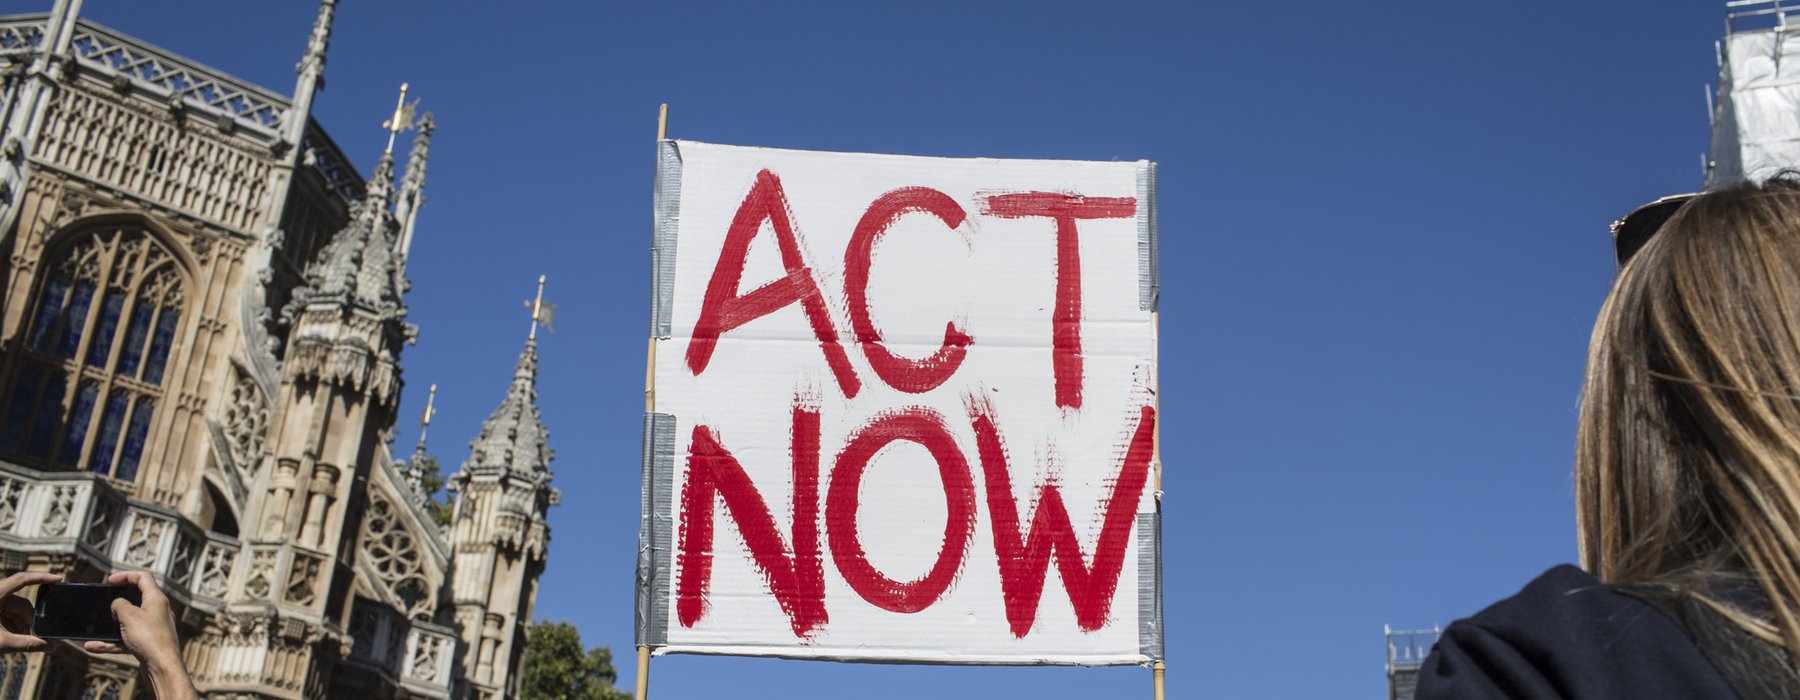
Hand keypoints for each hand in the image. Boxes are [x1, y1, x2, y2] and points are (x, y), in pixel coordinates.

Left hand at [0, 571, 59, 652]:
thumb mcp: (2, 643)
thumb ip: (29, 644)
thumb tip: (51, 646)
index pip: (22, 579)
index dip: (42, 578)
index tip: (59, 579)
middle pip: (20, 604)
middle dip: (30, 621)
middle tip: (38, 637)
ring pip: (13, 612)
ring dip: (21, 627)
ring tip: (25, 642)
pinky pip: (5, 617)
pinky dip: (12, 627)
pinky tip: (15, 640)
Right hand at [82, 571, 194, 699]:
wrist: (162, 667)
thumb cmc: (149, 638)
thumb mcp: (128, 615)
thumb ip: (119, 604)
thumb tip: (117, 605)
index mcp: (156, 599)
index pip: (143, 577)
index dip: (126, 575)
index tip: (109, 581)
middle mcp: (157, 611)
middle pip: (137, 598)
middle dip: (118, 600)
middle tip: (104, 602)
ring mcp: (153, 627)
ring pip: (128, 622)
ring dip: (111, 625)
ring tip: (94, 628)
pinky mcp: (148, 643)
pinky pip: (126, 639)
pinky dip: (111, 642)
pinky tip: (92, 646)